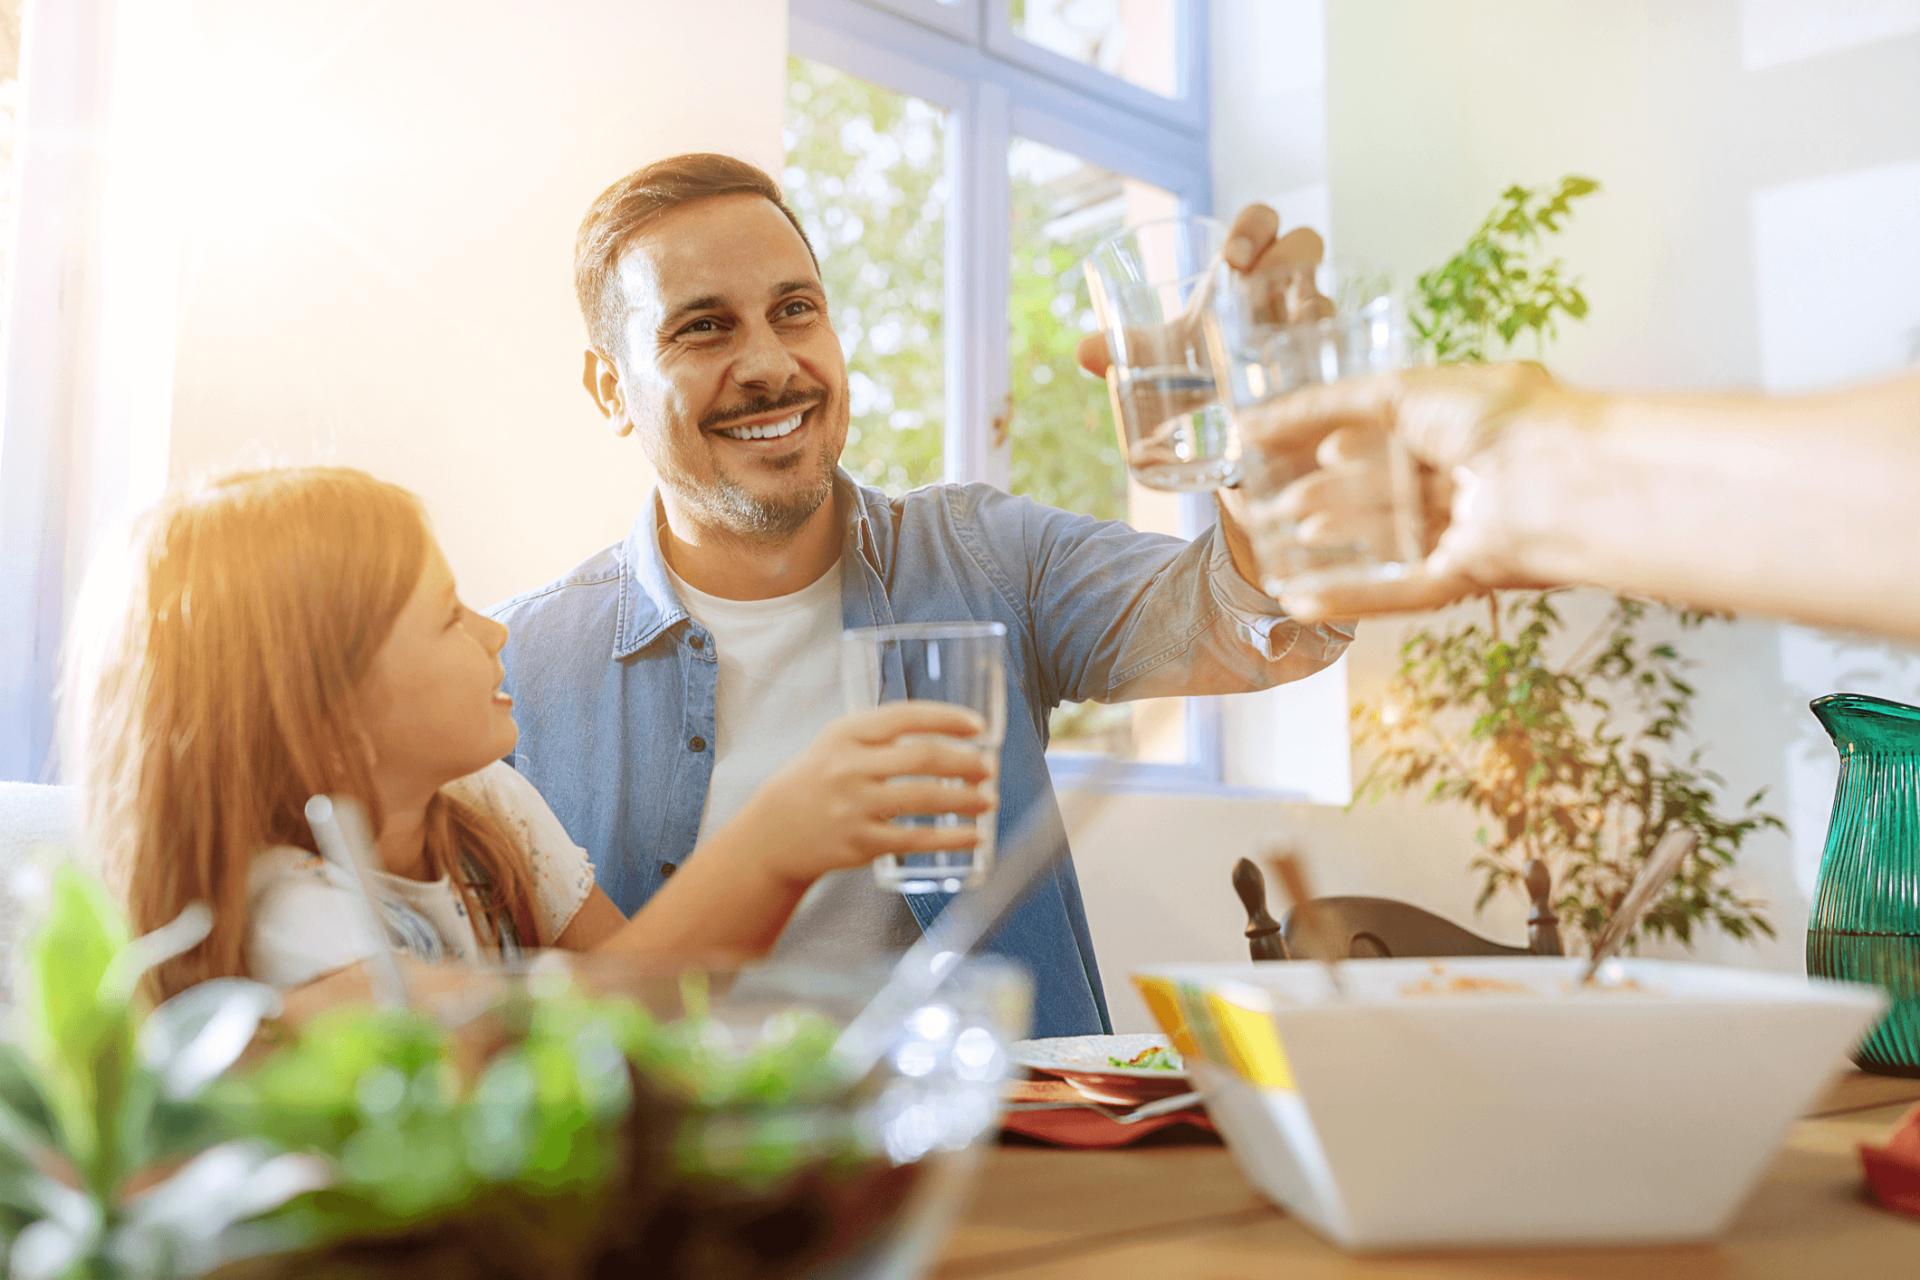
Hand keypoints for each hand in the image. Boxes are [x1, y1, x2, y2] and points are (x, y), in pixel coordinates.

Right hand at [726, 701, 993, 886]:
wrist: (774, 831)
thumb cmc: (818, 780)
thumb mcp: (837, 744)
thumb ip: (881, 734)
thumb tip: (948, 731)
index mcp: (845, 733)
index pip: (904, 716)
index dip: (947, 719)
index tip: (978, 725)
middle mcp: (848, 766)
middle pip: (921, 758)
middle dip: (963, 762)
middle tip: (987, 768)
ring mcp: (853, 806)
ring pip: (923, 799)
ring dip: (964, 800)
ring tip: (987, 800)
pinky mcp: (859, 842)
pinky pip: (915, 839)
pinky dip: (951, 839)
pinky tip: (974, 837)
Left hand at [1073, 203, 1328, 379]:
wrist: (1236, 416)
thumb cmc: (1208, 366)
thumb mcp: (1170, 356)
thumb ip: (1133, 349)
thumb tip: (1084, 352)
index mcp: (1252, 268)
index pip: (1265, 221)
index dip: (1255, 226)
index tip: (1231, 259)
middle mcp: (1290, 286)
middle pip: (1306, 242)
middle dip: (1286, 251)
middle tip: (1248, 281)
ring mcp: (1315, 322)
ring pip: (1327, 295)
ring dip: (1310, 304)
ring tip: (1283, 332)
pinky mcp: (1329, 362)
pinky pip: (1340, 349)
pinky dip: (1324, 360)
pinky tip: (1305, 377)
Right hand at [1234, 362, 1595, 617]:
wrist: (1558, 476)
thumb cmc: (1499, 417)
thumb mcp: (1400, 391)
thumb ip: (1326, 406)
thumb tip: (1256, 422)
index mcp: (1463, 425)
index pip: (1387, 439)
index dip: (1337, 446)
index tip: (1287, 453)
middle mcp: (1468, 479)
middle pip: (1383, 494)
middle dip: (1329, 498)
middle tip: (1278, 504)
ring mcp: (1467, 531)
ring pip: (1387, 541)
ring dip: (1334, 545)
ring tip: (1283, 542)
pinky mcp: (1465, 577)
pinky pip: (1399, 591)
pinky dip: (1350, 597)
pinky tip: (1302, 600)